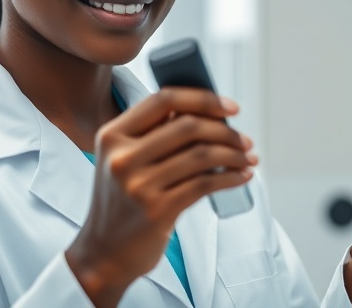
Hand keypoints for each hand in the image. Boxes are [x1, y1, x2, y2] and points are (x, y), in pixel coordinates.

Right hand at [64, 88, 256, 307]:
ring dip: (233, 155)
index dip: (202, 99)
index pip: (163, 100)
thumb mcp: (124, 160)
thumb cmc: (123, 202)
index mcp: (112, 135)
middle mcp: (122, 157)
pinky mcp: (156, 210)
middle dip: (226, 131)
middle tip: (245, 141)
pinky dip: (230, 177)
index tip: (230, 108)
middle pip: (188, 126)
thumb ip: (154, 134)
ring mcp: (138, 185)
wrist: (104, 253)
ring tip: (247, 158)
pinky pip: (205, 184)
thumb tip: (209, 113)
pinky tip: (241, 177)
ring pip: (201, 155)